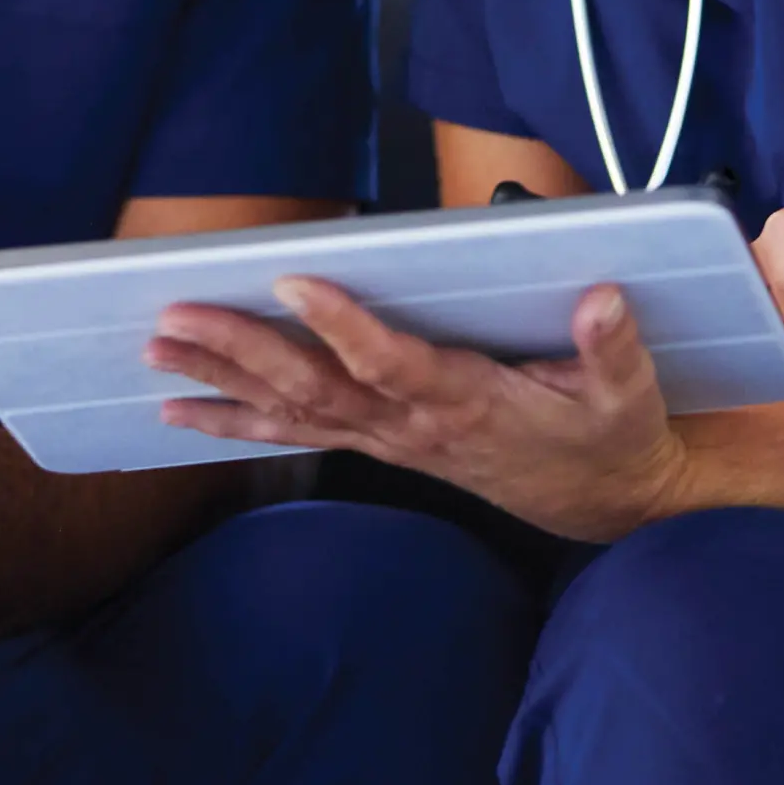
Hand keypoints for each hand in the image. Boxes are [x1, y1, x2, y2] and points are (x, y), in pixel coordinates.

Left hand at [149, 277, 687, 542]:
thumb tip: (603, 297)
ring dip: (218, 383)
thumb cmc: (611, 436)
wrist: (606, 504)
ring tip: (153, 354)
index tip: (294, 280)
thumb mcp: (630, 396)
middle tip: (175, 318)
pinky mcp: (379, 444)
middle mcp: (413, 426)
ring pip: (291, 412)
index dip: (344, 325)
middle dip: (241, 350)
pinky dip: (233, 422)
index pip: (393, 361)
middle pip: (315, 387)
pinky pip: (296, 434)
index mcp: (467, 401)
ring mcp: (389, 441)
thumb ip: (614, 348)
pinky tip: (176, 414)